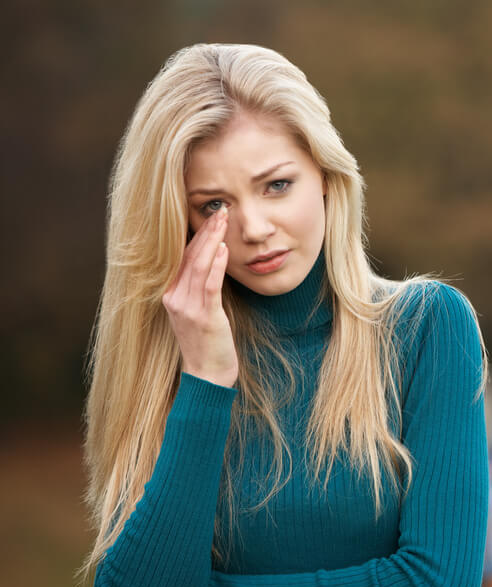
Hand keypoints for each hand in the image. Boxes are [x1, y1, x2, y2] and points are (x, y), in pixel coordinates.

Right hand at [162, 207, 238, 386]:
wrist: (207, 376)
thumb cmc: (208, 343)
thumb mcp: (199, 311)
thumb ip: (201, 288)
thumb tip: (214, 262)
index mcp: (171, 295)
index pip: (183, 257)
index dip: (198, 235)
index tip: (212, 216)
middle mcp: (174, 298)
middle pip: (189, 256)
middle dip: (207, 231)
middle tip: (221, 210)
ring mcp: (187, 307)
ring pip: (198, 266)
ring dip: (213, 241)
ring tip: (224, 221)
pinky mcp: (204, 316)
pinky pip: (209, 285)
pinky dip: (217, 265)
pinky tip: (225, 249)